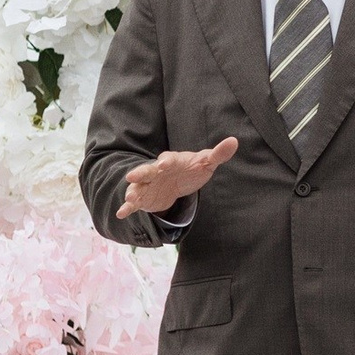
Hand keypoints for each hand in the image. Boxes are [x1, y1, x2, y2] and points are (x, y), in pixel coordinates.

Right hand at [120, 138, 237, 217]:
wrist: (179, 179)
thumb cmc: (193, 168)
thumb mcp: (206, 162)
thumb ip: (218, 154)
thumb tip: (234, 141)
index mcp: (171, 160)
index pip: (168, 159)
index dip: (166, 161)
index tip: (164, 164)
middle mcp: (156, 170)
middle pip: (147, 170)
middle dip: (140, 173)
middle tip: (131, 176)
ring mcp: (148, 184)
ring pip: (138, 187)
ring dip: (133, 191)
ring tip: (129, 197)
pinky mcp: (144, 197)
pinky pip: (134, 202)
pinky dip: (127, 207)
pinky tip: (120, 213)